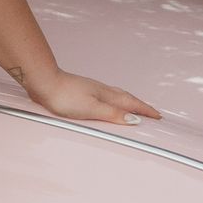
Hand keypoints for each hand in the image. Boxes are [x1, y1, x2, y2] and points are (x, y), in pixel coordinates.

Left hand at [30, 69, 159, 125]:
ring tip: (134, 110)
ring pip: (116, 97)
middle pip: (127, 99)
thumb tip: (135, 120)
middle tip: (152, 114)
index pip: (132, 104)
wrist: (43, 82)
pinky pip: (106, 98)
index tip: (159, 117)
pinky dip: (114, 103)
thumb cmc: (65, 96)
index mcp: (107, 95)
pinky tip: (107, 105)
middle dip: (140, 107)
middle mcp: (102, 91)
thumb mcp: (92, 108)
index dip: (146, 111)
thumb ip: (113, 114)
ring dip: (128, 104)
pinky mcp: (82, 93)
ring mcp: (92, 90)